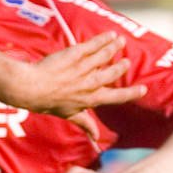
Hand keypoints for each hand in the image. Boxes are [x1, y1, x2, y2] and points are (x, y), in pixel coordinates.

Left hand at [15, 34, 146, 118]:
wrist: (30, 87)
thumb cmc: (48, 103)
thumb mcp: (68, 115)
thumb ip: (85, 123)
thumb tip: (95, 138)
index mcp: (91, 99)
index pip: (117, 97)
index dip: (132, 93)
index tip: (143, 89)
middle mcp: (91, 83)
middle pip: (114, 72)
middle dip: (122, 66)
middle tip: (126, 62)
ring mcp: (84, 67)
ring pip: (106, 55)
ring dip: (115, 47)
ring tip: (121, 41)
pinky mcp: (76, 54)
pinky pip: (95, 45)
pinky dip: (104, 39)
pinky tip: (110, 35)